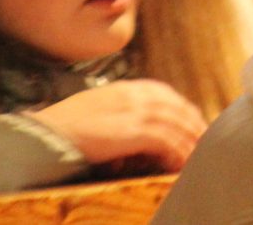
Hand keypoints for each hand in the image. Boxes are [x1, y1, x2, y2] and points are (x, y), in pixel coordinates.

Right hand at [27, 79, 207, 171]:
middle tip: (205, 144)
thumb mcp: (98, 111)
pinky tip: (180, 164)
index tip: (194, 126)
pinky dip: (176, 151)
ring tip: (198, 158)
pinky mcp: (131, 130)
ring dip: (190, 142)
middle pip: (176, 108)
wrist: (46, 133)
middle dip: (194, 126)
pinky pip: (165, 140)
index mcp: (125, 88)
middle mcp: (134, 95)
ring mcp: (133, 111)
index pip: (166, 95)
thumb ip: (121, 116)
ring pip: (176, 124)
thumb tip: (138, 137)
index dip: (183, 111)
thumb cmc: (66, 127)